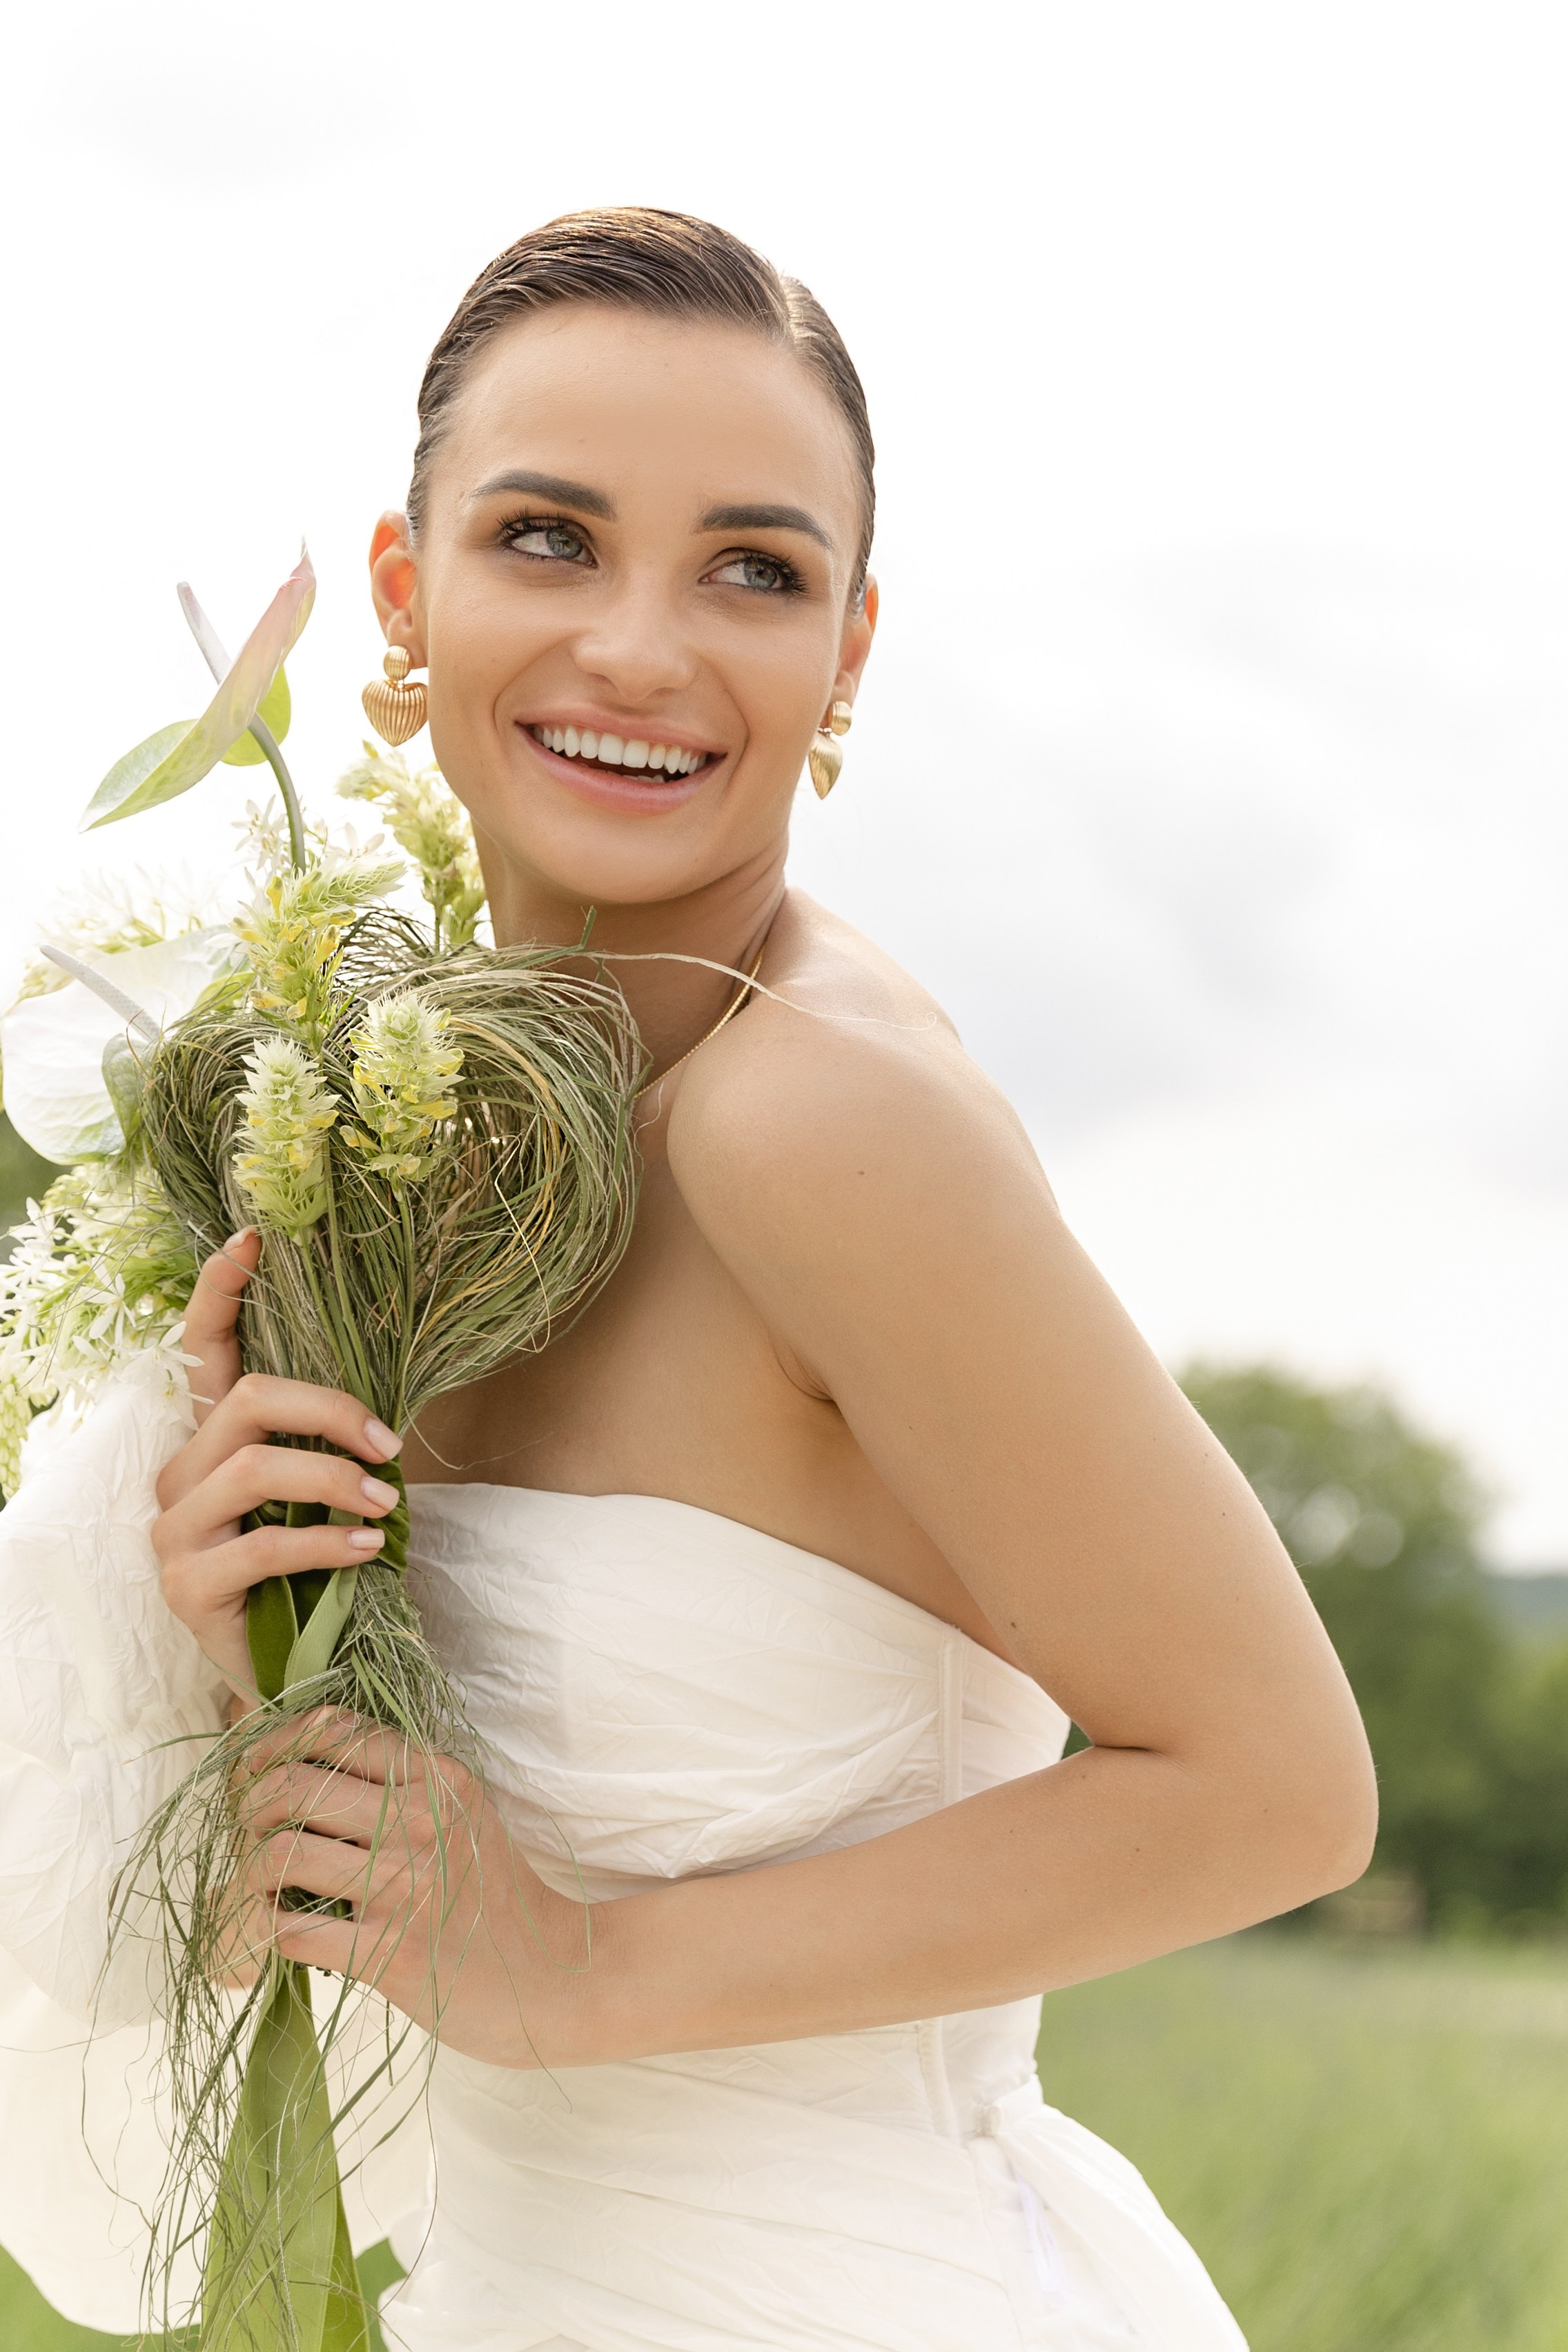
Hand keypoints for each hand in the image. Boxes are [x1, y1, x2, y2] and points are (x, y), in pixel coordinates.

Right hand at [152, 1232, 403, 1694]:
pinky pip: (262, 1542)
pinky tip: (367, 1550)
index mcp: (212, 1438)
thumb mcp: (326, 1492)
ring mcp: (174, 1529)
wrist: (293, 1671)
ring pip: (254, 1467)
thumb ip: (333, 1441)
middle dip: (332, 1410)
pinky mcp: (186, 1585)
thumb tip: (392, 1391)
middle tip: (391, 1445)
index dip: (219, 1291)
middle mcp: (179, 1473)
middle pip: (249, 1400)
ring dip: (337, 1478)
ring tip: (387, 1507)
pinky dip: (327, 1540)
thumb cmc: (317, 1568)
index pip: (201, 1348)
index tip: (252, 1239)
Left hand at [232, 1710, 591, 2065]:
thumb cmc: (494, 1893)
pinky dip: (268, 1930)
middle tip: (247, 1827)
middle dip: (250, 1803)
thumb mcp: (463, 1813)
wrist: (550, 1976)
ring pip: (281, 1854)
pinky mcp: (390, 1954)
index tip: (256, 1768)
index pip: (336, 1729)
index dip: (277, 1742)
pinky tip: (278, 1930)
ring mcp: (405, 1887)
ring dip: (253, 1870)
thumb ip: (402, 1781)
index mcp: (439, 1777)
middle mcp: (421, 1821)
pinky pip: (292, 1932)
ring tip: (261, 1883)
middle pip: (294, 1785)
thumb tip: (310, 1755)